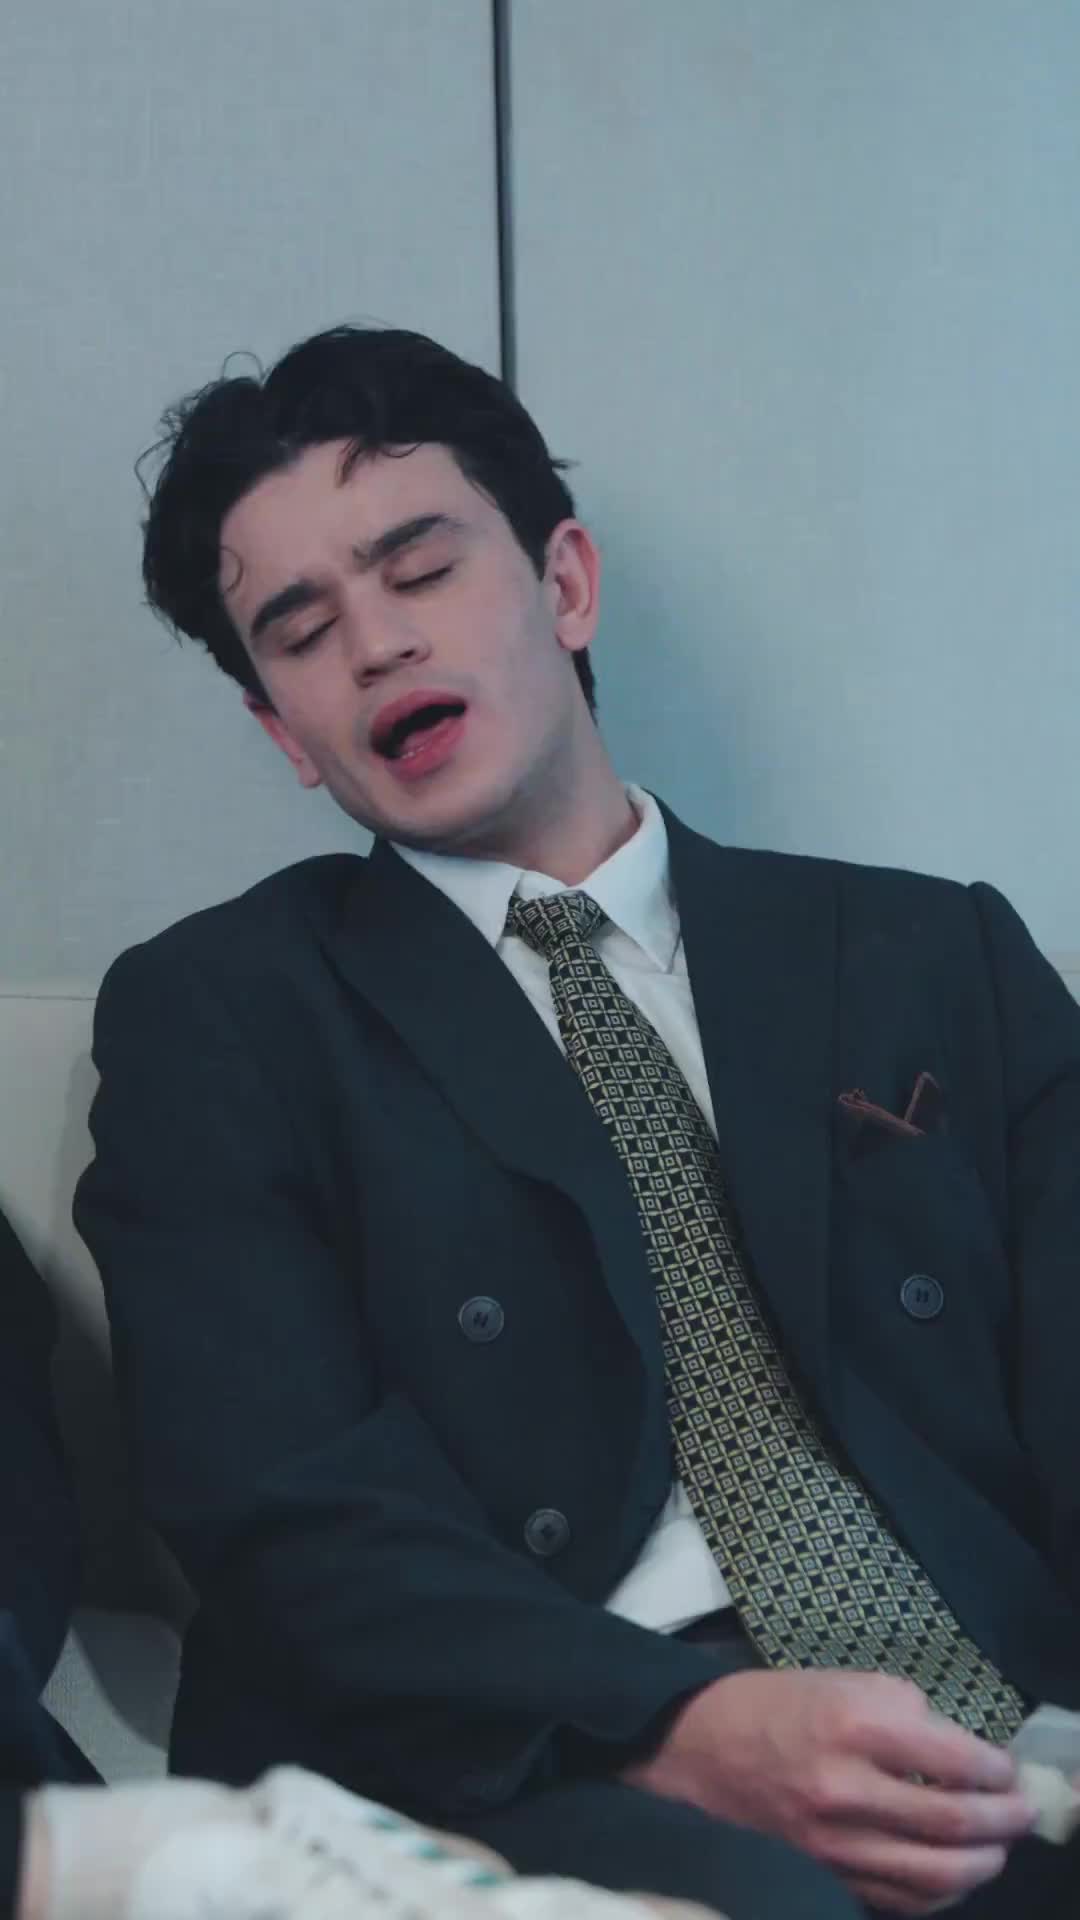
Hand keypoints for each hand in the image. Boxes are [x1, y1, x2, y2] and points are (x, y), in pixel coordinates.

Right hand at [622, 1670, 1035, 1913]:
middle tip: (1021, 1812)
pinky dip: (939, 1894)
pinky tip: (952, 1875)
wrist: (692, 1752)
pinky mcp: (823, 1877)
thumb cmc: (770, 1706)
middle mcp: (846, 1788)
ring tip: (997, 1849)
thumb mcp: (838, 1680)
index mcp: (853, 1723)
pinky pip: (900, 1900)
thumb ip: (904, 1711)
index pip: (956, 1759)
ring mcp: (833, 1844)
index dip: (998, 1769)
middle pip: (954, 1823)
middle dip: (1004, 1820)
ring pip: (935, 1875)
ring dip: (982, 1864)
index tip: (1010, 1769)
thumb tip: (959, 1749)